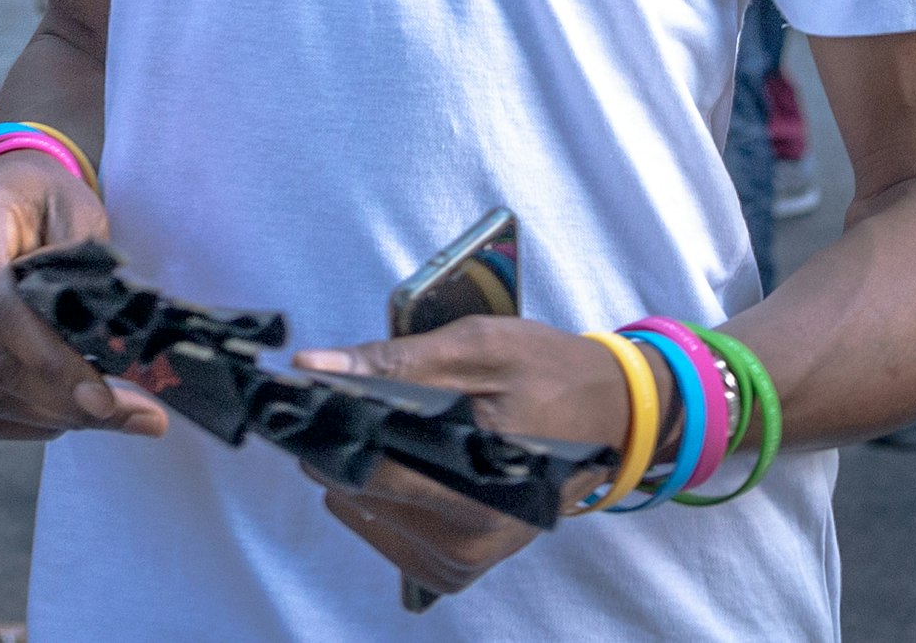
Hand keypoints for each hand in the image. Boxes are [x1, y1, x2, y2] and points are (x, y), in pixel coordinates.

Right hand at [0, 153, 166, 442]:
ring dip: (47, 420)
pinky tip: (61, 418)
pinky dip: (18, 426)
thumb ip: (89, 270)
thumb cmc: (46, 204)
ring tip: (103, 417)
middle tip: (128, 416)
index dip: (52, 361)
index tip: (106, 398)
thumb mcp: (80, 212)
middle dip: (62, 401)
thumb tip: (108, 346)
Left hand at [286, 315, 635, 595]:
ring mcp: (461, 561)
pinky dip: (383, 492)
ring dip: (365, 464)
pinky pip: (385, 530)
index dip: (324, 426)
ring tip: (404, 426)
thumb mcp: (477, 348)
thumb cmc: (550, 374)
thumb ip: (393, 361)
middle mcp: (465, 543)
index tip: (304, 391)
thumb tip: (314, 365)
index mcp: (475, 494)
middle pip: (353, 491)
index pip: (362, 471)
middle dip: (346, 439)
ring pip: (359, 511)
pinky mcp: (456, 567)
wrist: (612, 416)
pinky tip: (411, 459)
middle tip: (365, 396)